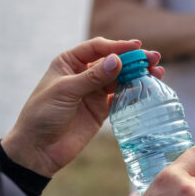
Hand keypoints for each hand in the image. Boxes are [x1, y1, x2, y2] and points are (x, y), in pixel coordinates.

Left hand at [1, 38, 162, 177]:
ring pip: (120, 79)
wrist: (37, 149)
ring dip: (137, 75)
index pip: (97, 48)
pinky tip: (147, 89)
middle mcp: (82, 74)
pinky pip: (120, 98)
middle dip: (133, 59)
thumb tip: (117, 61)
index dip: (117, 46)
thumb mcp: (65, 92)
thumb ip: (92, 77)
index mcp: (69, 62)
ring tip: (156, 73)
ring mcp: (93, 92)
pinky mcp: (100, 111)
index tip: (136, 47)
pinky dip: (133, 93)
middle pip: (113, 62)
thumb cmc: (42, 115)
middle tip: (153, 59)